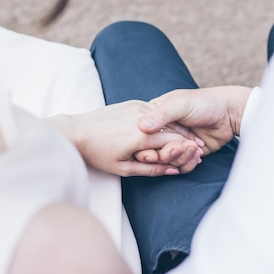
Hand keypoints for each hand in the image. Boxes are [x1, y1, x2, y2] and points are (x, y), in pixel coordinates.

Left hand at [47, 100, 202, 176]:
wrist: (77, 130)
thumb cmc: (97, 152)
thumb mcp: (124, 168)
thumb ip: (151, 169)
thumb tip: (173, 171)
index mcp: (141, 137)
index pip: (175, 142)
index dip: (187, 149)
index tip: (196, 155)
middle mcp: (142, 119)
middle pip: (173, 129)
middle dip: (186, 139)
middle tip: (196, 148)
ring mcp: (137, 107)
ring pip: (166, 119)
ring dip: (177, 128)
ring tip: (186, 138)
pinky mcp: (132, 102)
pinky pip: (154, 111)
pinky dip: (164, 120)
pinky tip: (167, 127)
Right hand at [138, 86, 251, 154]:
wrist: (228, 113)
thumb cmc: (203, 103)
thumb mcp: (179, 104)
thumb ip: (160, 115)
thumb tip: (141, 126)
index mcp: (156, 117)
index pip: (143, 137)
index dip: (146, 146)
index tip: (153, 151)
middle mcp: (163, 132)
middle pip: (154, 152)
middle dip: (166, 153)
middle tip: (179, 148)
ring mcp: (175, 144)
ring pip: (167, 162)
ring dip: (180, 158)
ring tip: (194, 147)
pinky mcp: (187, 154)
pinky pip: (181, 166)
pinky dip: (188, 163)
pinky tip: (198, 154)